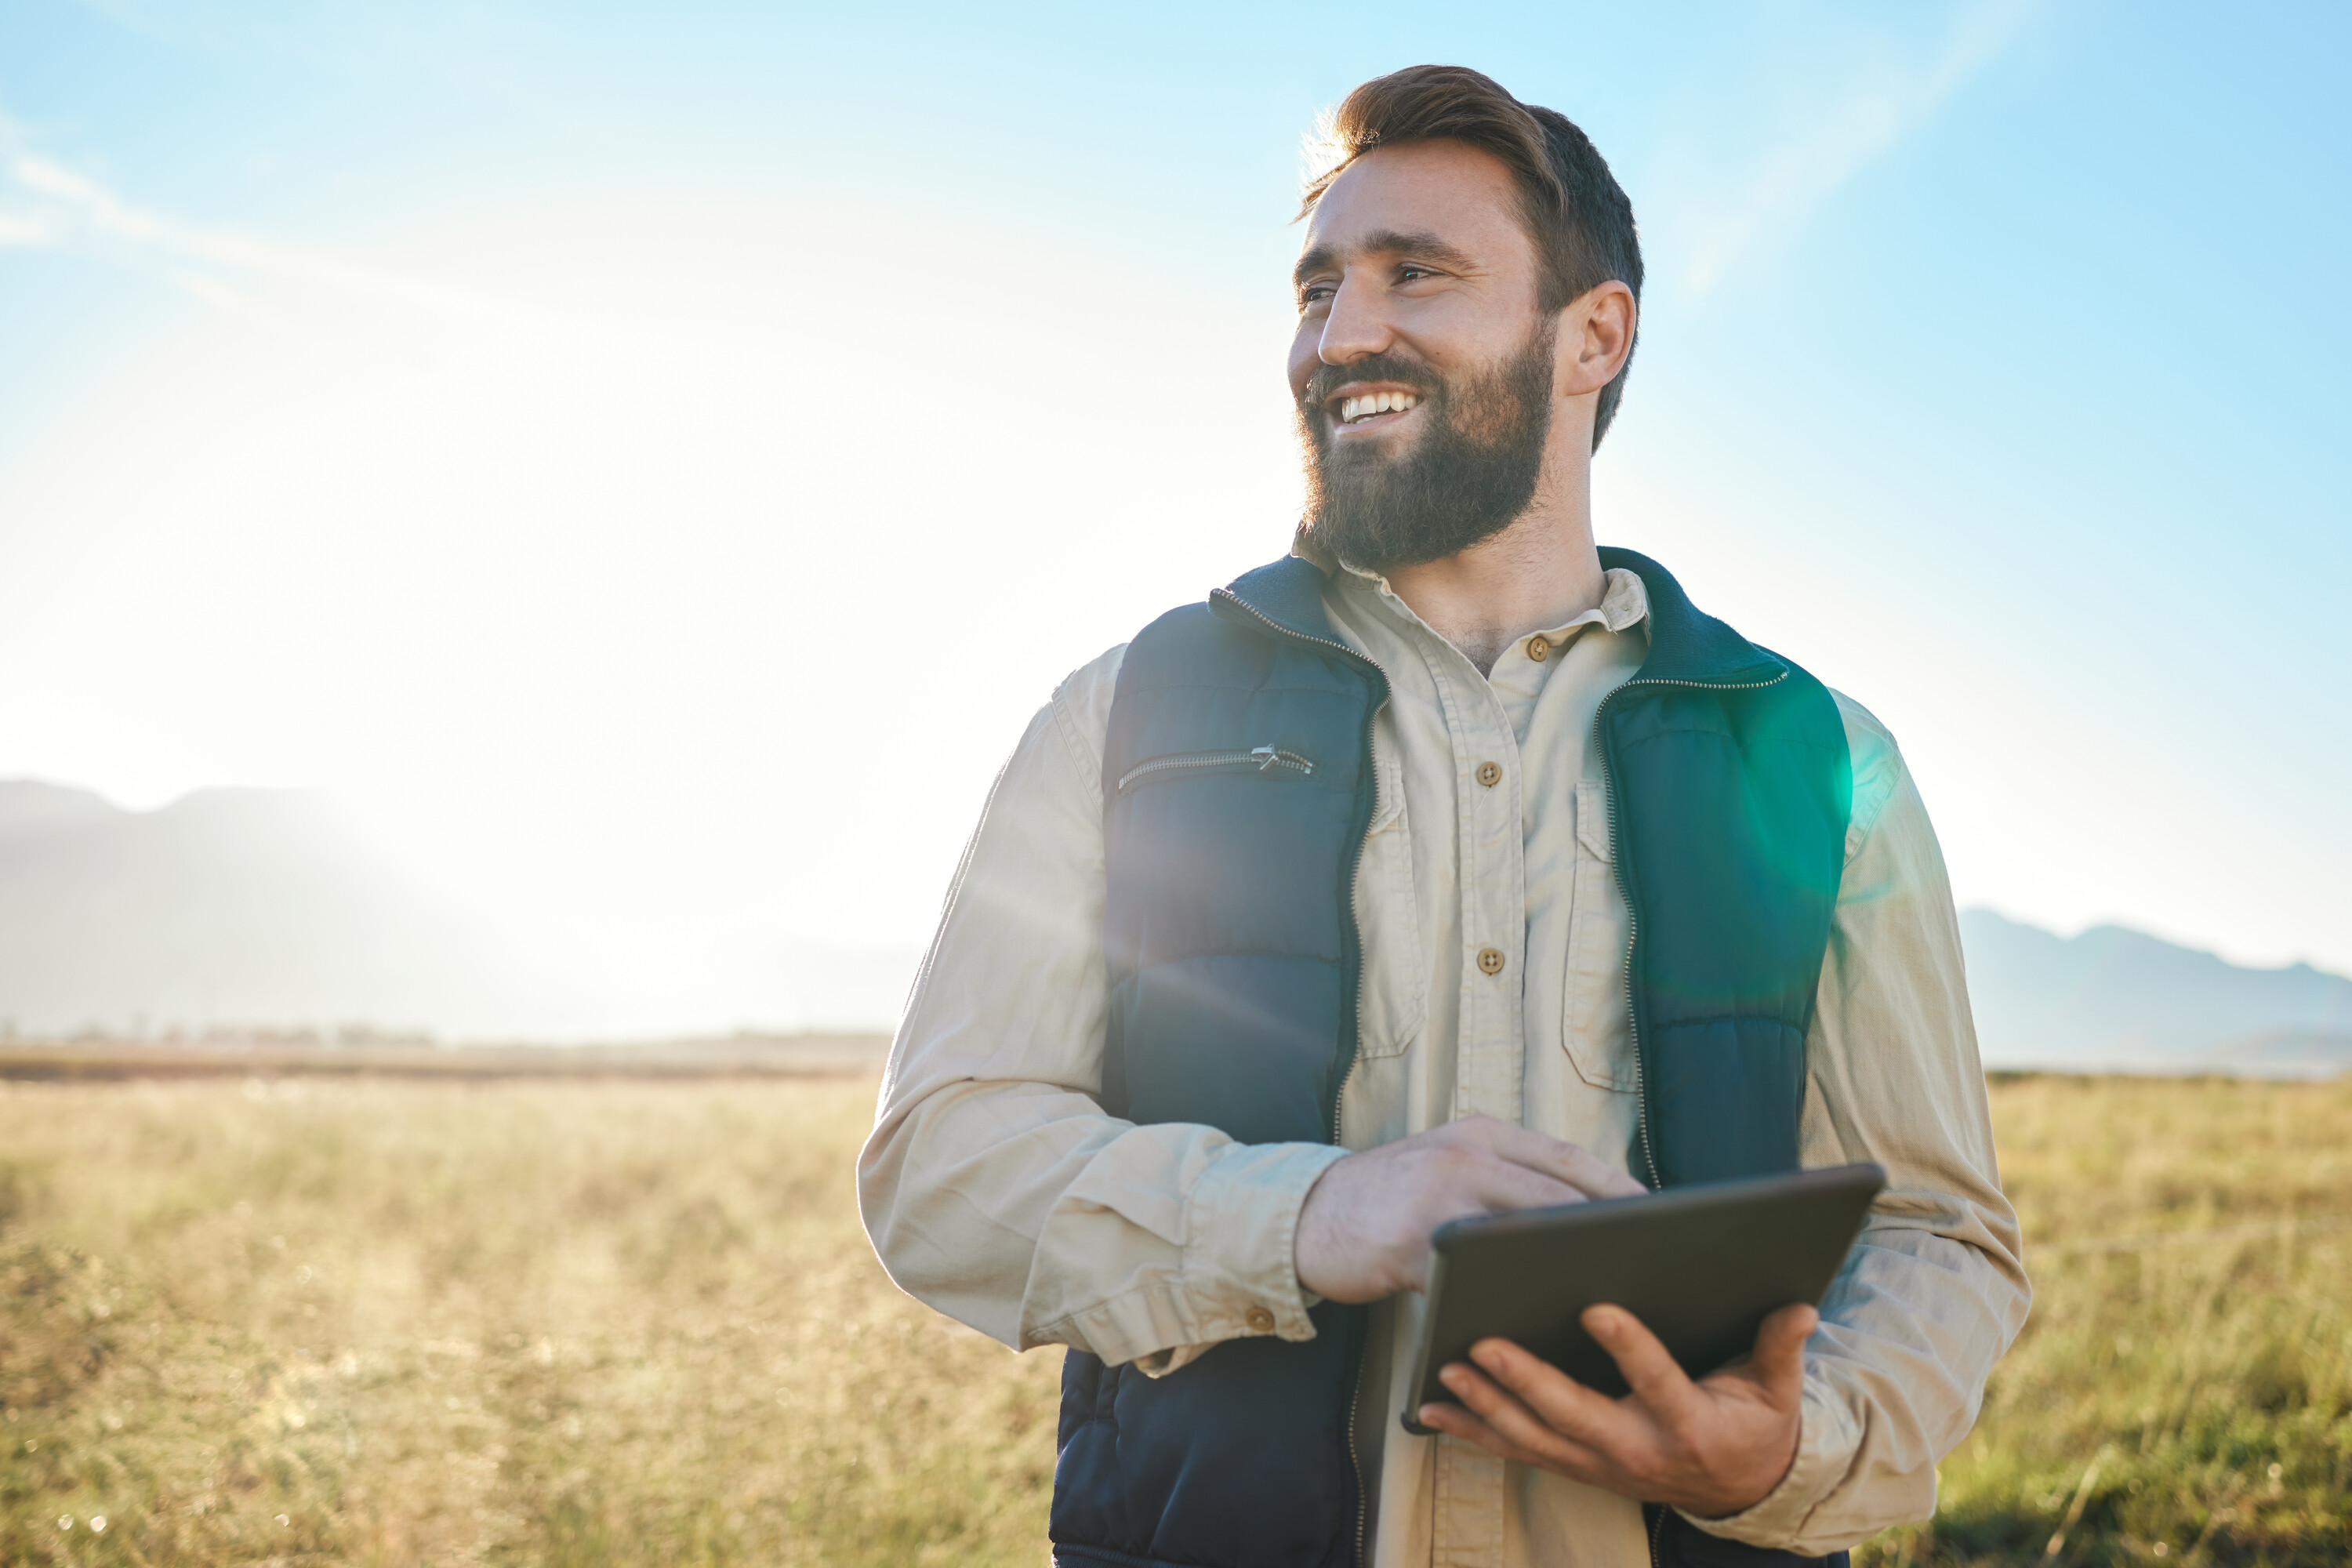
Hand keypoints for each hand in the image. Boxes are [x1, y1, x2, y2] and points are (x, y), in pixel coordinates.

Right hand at [1293, 1115, 1643, 1302]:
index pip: (1564, 1156)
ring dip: (1560, 1267)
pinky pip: (1466, 1281)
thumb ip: (1502, 1178)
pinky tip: (1528, 1325)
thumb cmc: (1392, 1199)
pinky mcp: (1407, 1245)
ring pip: (1517, 1236)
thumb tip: (1581, 1217)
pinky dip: (1498, 1302)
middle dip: (1604, 1230)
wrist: (1306, 1214)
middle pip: (1552, 1194)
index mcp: (1478, 1134)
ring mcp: (1433, 1198)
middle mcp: (1460, 1155)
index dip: (1616, 1188)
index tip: (1659, 1216)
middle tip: (1649, 1261)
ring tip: (1602, 1294)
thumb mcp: (1447, 1164)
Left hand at [1414, 1302, 1815, 1517]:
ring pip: (1535, 1438)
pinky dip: (1473, 1433)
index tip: (1597, 1307)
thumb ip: (1779, 1348)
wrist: (1742, 1490)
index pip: (1657, 1383)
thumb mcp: (1776, 1392)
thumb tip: (1801, 1308)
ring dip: (1486, 1407)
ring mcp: (1600, 1465)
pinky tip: (1431, 1411)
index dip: (1630, 1349)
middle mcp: (1637, 1451)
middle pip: (1575, 1417)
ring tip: (1447, 1371)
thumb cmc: (1755, 1426)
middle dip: (1527, 1382)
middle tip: (1484, 1344)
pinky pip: (1517, 1452)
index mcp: (1689, 1426)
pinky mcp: (1576, 1467)